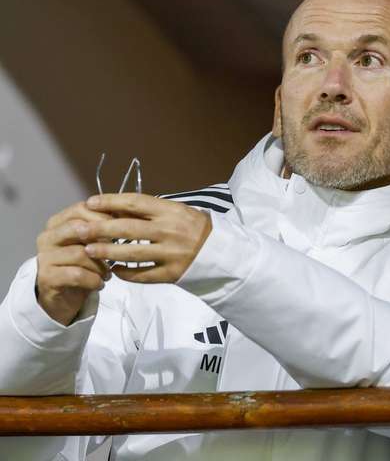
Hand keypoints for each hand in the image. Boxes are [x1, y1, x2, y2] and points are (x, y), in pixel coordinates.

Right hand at [35, 202, 112, 325]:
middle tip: (117, 251)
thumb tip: (128, 212)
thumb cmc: (83, 265)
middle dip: (103, 239)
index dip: (105, 216)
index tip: (122, 226)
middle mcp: (47, 237)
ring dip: (101, 265)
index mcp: (57, 222)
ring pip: (80, 253)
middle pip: (78, 228)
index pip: (81, 208)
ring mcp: (44, 257)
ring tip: (107, 273)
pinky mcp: (47, 277)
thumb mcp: (93, 243)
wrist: (66, 297)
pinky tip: (100, 283)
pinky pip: (76, 274)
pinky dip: (94, 280)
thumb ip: (104, 227)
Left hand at [81, 194, 211, 283]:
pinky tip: (114, 270)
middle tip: (78, 229)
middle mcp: (170, 231)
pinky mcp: (172, 274)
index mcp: (171, 211)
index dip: (110, 202)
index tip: (90, 202)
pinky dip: (126, 273)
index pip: (135, 203)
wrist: (223, 253)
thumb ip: (152, 212)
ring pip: (131, 254)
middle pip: (127, 228)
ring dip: (106, 252)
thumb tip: (117, 209)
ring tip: (88, 250)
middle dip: (99, 228)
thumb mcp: (179, 212)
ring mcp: (171, 254)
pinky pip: (142, 275)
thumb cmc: (197, 228)